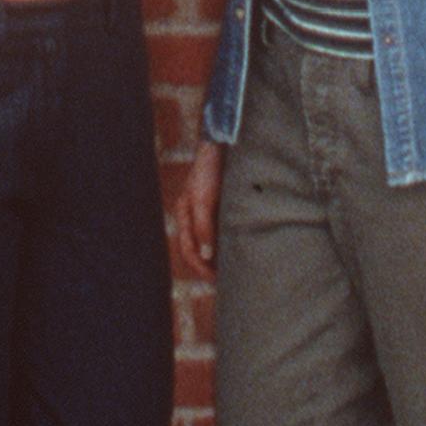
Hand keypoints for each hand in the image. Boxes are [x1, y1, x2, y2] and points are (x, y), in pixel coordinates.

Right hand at [173, 142, 224, 278]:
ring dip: (220, 255)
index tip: (217, 281)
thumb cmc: (209, 170)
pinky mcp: (222, 204)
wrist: (224, 142)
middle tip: (227, 283)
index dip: (201, 269)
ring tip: (235, 270)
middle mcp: (194, 214)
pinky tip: (241, 248)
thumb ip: (203, 228)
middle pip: (199, 249)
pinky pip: (223, 230)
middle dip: (210, 267)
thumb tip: (205, 256)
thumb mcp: (203, 200)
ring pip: (211, 241)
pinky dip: (228, 242)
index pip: (188, 251)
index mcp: (184, 214)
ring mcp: (207, 209)